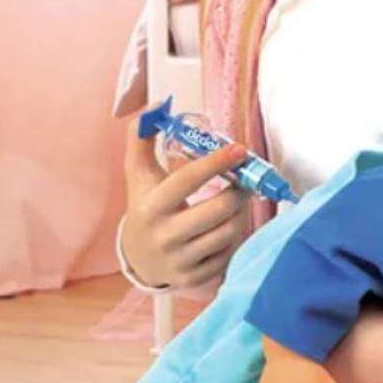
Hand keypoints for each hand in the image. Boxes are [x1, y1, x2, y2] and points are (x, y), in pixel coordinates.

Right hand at [120, 111, 250, 287]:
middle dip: (238, 191)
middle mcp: (165, 237)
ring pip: (231, 230)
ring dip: (240, 213)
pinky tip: (225, 228)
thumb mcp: (139, 174)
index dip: (217, 162)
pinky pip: (231, 251)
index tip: (240, 149)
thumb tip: (155, 104)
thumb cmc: (146, 205)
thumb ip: (142, 137)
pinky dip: (235, 236)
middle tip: (243, 182)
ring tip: (234, 203)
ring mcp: (181, 261)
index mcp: (152, 207)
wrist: (139, 257)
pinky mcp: (195, 278)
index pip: (189, 180)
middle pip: (220, 209)